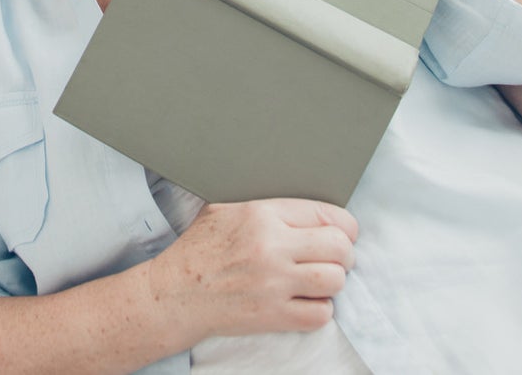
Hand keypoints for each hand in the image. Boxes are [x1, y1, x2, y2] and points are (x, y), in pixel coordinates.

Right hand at [147, 199, 356, 342]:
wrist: (177, 292)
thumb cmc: (200, 248)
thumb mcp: (226, 208)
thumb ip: (265, 204)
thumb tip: (302, 205)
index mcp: (262, 214)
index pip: (327, 214)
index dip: (344, 225)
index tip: (344, 233)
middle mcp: (272, 247)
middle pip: (339, 247)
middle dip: (344, 253)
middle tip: (336, 257)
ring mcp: (274, 283)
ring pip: (335, 280)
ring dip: (334, 281)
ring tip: (321, 279)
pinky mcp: (273, 316)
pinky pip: (320, 314)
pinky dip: (320, 309)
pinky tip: (307, 301)